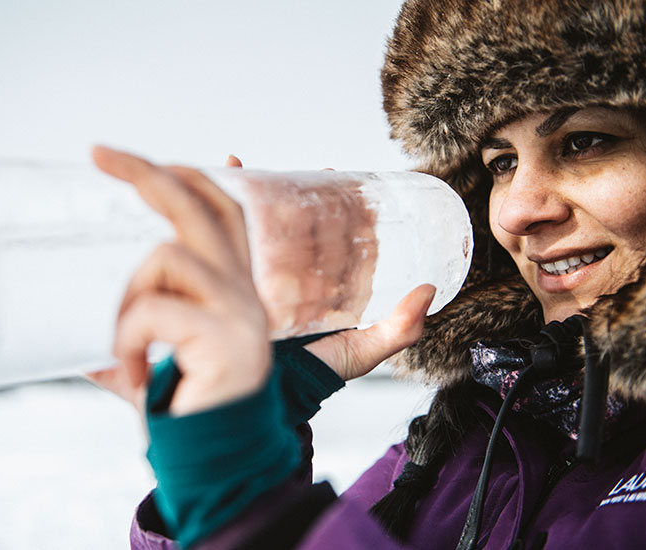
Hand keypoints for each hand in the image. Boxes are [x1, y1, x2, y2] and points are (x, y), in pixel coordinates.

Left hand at [87, 146, 270, 416]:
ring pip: (163, 258)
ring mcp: (240, 310)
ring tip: (121, 349)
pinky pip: (152, 310)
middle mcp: (245, 290)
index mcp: (233, 286)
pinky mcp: (226, 336)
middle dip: (147, 173)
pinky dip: (125, 340)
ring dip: (125, 300)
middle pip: (199, 207)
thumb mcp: (152, 355)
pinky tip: (130, 375)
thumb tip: (69, 329)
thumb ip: (127, 333)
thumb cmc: (183, 403)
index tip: (136, 160)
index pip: (222, 210)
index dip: (189, 176)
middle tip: (97, 153)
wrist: (216, 458)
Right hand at [228, 158, 434, 380]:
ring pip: (256, 219)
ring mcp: (255, 269)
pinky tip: (229, 169)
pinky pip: (217, 231)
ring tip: (258, 168)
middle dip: (297, 189)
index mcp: (318, 281)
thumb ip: (397, 329)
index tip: (342, 177)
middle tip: (311, 171)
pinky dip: (217, 197)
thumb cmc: (315, 374)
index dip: (337, 203)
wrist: (265, 398)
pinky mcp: (225, 274)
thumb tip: (428, 290)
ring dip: (256, 188)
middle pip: (292, 219)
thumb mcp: (360, 352)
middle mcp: (286, 270)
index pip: (327, 232)